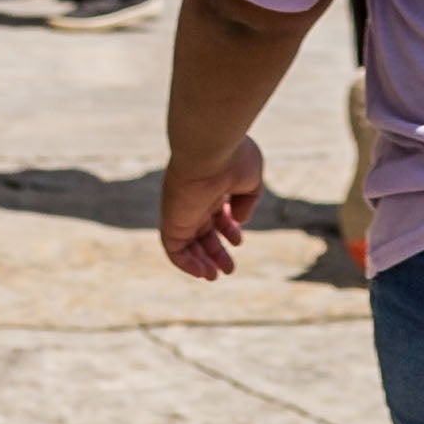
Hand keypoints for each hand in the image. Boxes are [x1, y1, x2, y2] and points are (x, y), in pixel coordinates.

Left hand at [159, 133, 266, 282]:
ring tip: (215, 276)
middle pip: (202, 231)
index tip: (239, 241)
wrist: (208, 148)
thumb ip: (248, 199)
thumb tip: (239, 221)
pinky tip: (203, 273)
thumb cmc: (233, 157)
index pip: (216, 213)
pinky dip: (186, 264)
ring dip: (201, 262)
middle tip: (230, 270)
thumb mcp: (251, 178)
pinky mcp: (171, 220)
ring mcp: (182, 210)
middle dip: (216, 252)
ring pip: (187, 243)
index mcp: (213, 187)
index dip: (228, 230)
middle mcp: (195, 199)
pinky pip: (173, 249)